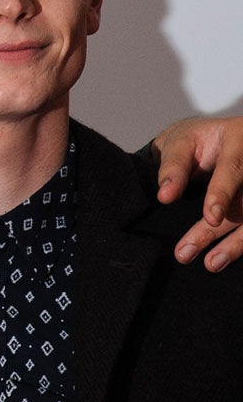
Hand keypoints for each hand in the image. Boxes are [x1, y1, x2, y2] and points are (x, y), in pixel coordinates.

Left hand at [153, 115, 242, 271]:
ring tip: (210, 264)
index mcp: (239, 137)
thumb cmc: (197, 141)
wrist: (217, 139)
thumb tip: (166, 196)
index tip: (211, 217)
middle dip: (216, 228)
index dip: (223, 193)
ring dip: (234, 243)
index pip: (233, 167)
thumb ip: (174, 166)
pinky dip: (240, 242)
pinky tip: (223, 258)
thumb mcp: (180, 142)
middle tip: (184, 252)